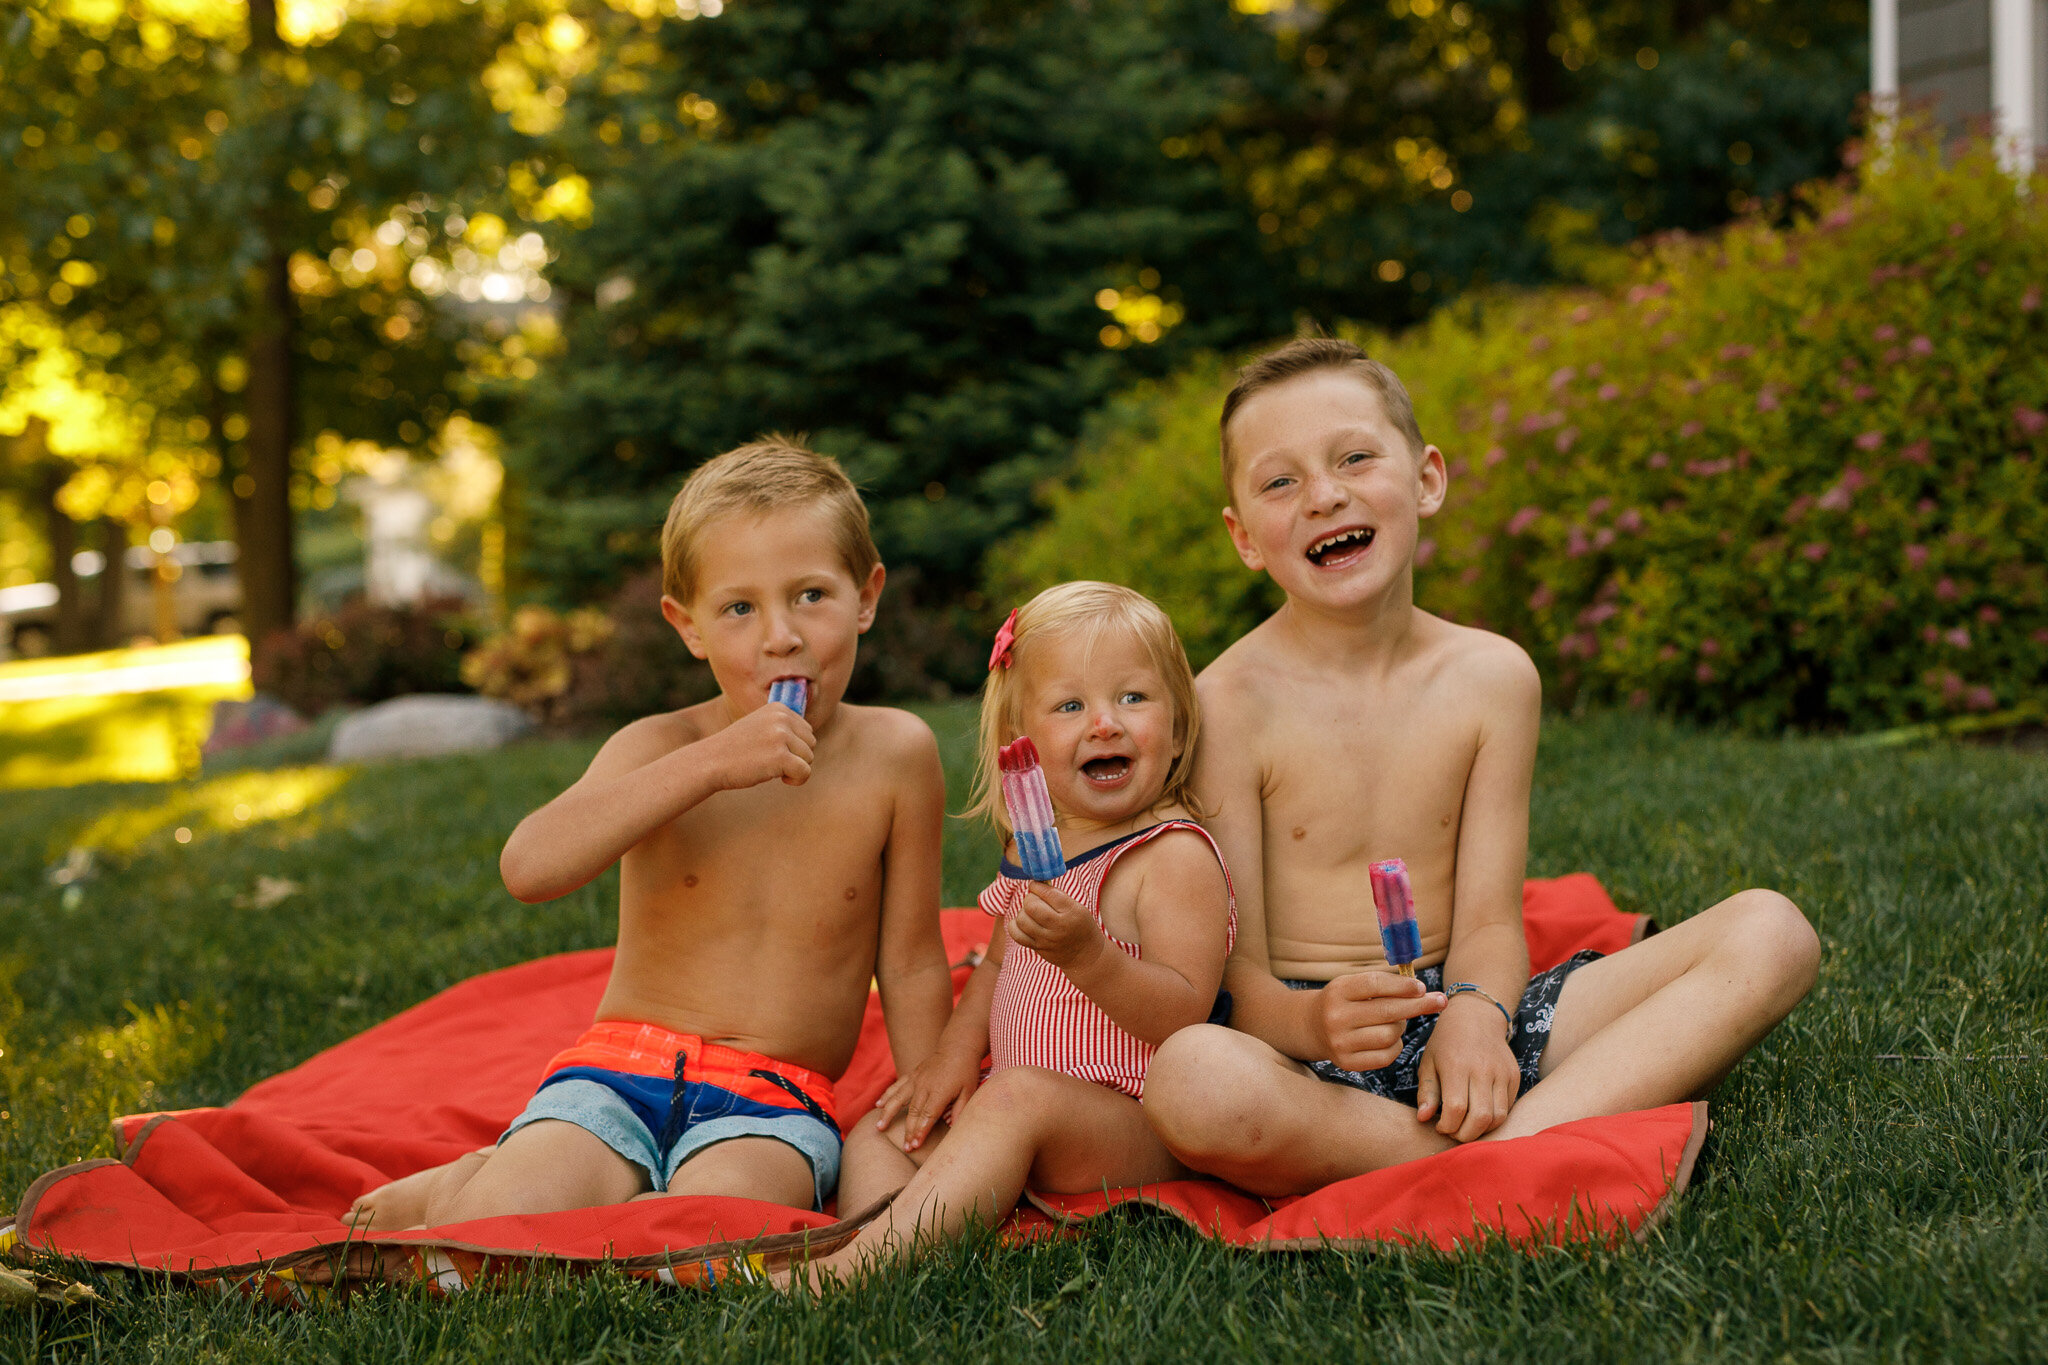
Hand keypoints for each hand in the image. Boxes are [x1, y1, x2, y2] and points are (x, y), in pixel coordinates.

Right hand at [703, 699, 814, 789]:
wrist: (710, 762)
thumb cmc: (736, 749)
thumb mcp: (760, 726)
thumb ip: (783, 726)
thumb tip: (811, 735)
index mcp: (779, 708)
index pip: (807, 730)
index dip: (793, 747)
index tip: (772, 750)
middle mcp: (782, 718)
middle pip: (811, 744)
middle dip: (796, 757)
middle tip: (771, 761)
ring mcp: (781, 736)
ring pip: (809, 758)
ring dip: (794, 769)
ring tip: (770, 767)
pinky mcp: (781, 756)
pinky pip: (805, 772)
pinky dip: (796, 780)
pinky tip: (779, 778)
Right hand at [872, 1046, 982, 1151]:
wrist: (958, 1047)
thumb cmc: (966, 1071)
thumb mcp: (969, 1091)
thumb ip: (960, 1111)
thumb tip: (954, 1129)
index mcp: (940, 1092)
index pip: (928, 1116)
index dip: (920, 1132)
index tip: (914, 1145)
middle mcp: (924, 1086)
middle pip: (913, 1112)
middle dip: (908, 1131)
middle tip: (904, 1147)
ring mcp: (916, 1079)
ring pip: (898, 1099)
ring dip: (888, 1114)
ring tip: (879, 1127)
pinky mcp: (912, 1074)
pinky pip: (896, 1086)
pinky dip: (886, 1095)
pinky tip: (878, 1105)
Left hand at [1007, 884, 1103, 970]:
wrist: (1087, 956)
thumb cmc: (1081, 926)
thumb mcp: (1077, 908)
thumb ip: (1058, 896)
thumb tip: (1036, 883)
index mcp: (1071, 911)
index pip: (1047, 892)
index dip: (1037, 886)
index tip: (1036, 886)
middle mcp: (1059, 926)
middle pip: (1031, 905)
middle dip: (1029, 898)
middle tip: (1034, 899)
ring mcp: (1047, 939)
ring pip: (1021, 919)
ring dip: (1023, 912)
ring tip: (1031, 912)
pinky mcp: (1038, 948)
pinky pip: (1017, 935)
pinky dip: (1015, 925)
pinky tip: (1023, 922)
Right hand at [1315, 971, 1445, 1072]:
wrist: (1311, 1027)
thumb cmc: (1343, 1002)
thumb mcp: (1352, 985)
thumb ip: (1382, 985)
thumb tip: (1421, 991)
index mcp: (1338, 991)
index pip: (1375, 985)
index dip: (1402, 986)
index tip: (1422, 987)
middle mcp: (1336, 1017)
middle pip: (1387, 1011)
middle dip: (1418, 1005)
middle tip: (1441, 1001)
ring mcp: (1340, 1042)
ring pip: (1390, 1035)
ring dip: (1401, 1027)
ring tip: (1395, 1021)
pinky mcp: (1347, 1063)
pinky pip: (1386, 1056)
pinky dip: (1395, 1046)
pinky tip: (1389, 1038)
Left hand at [1415, 999, 1519, 1141]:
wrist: (1476, 1016)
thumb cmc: (1446, 1042)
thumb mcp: (1428, 1062)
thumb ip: (1427, 1092)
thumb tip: (1423, 1118)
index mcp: (1456, 1065)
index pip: (1456, 1109)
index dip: (1447, 1126)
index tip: (1439, 1126)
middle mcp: (1482, 1069)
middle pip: (1480, 1118)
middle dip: (1465, 1135)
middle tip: (1454, 1132)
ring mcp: (1502, 1073)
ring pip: (1498, 1117)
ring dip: (1482, 1130)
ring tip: (1467, 1125)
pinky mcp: (1514, 1076)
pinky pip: (1508, 1107)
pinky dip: (1494, 1118)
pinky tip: (1479, 1113)